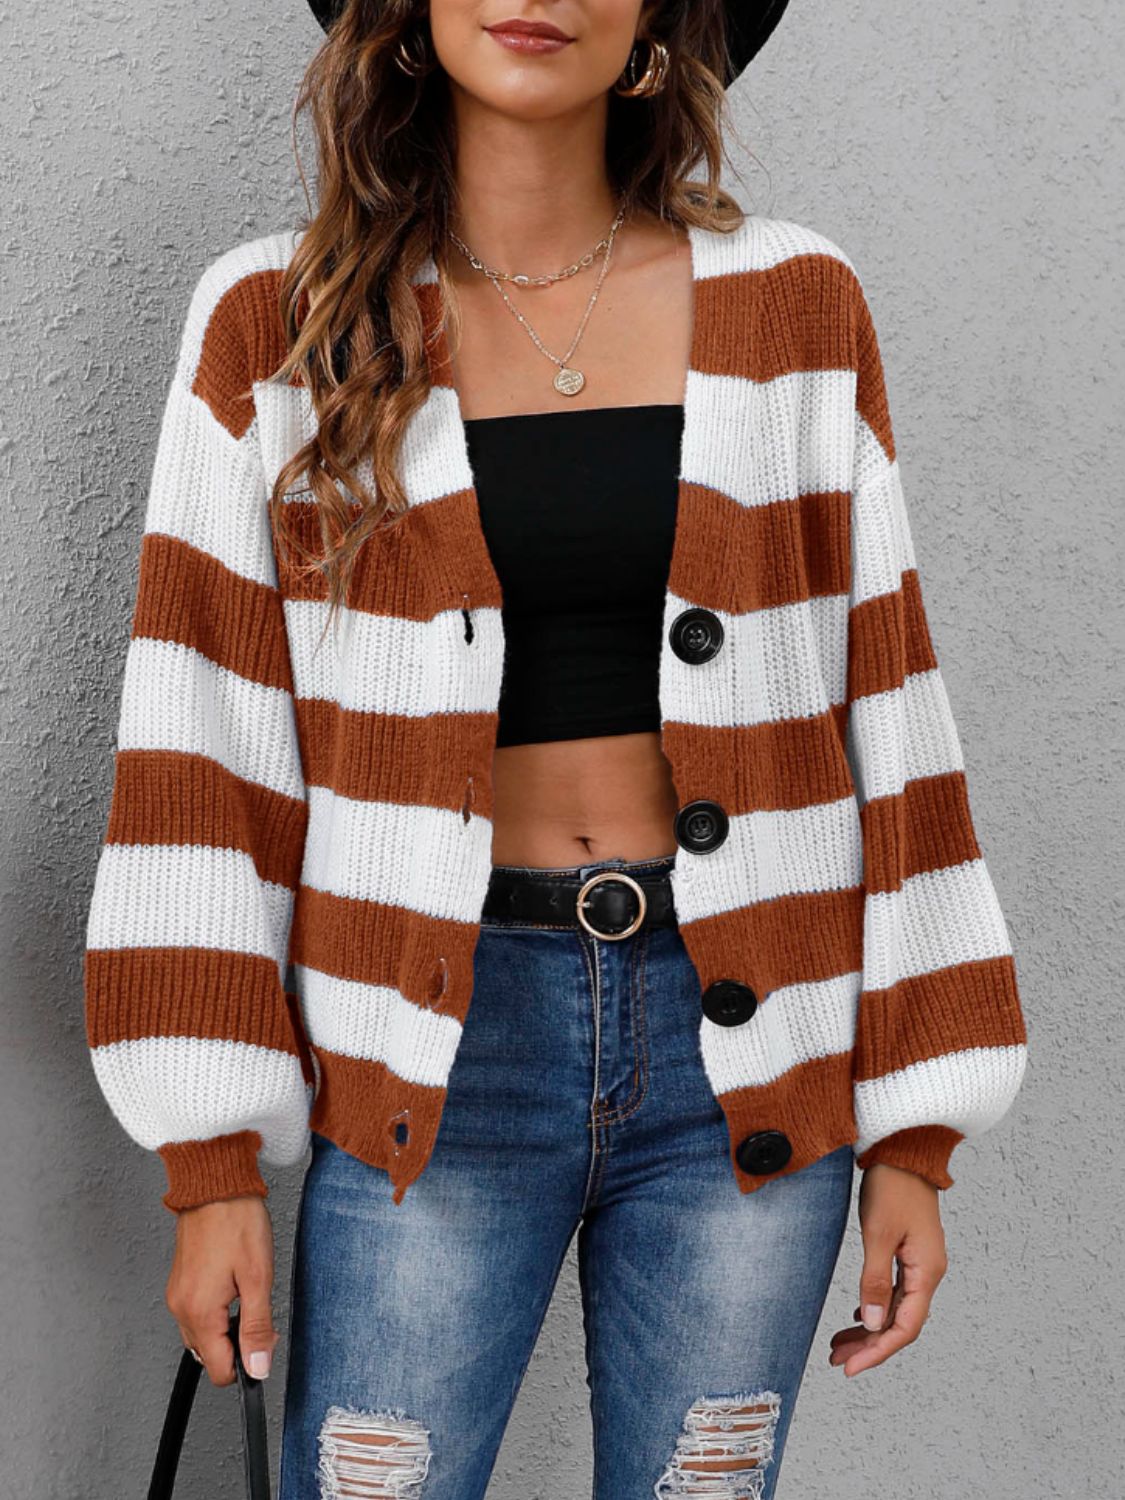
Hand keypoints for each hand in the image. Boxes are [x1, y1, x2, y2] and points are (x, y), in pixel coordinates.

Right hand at [165, 1196, 278, 1387]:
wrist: (216, 1185)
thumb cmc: (237, 1222)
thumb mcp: (258, 1278)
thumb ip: (257, 1327)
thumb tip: (257, 1367)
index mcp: (199, 1313)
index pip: (219, 1370)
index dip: (247, 1363)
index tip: (264, 1338)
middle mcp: (181, 1309)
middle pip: (209, 1355)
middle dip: (237, 1344)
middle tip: (260, 1309)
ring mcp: (177, 1295)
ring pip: (202, 1336)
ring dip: (226, 1328)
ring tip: (246, 1294)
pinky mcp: (180, 1283)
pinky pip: (197, 1314)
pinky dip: (216, 1312)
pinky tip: (232, 1287)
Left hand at [828, 1162, 947, 1376]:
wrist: (903, 1150)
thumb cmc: (892, 1186)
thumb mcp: (877, 1234)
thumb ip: (874, 1280)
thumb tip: (873, 1324)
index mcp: (926, 1272)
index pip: (904, 1327)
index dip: (877, 1351)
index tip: (851, 1368)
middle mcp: (928, 1272)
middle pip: (900, 1322)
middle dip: (869, 1345)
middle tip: (837, 1360)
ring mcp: (920, 1262)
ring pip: (896, 1308)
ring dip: (870, 1327)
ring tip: (840, 1343)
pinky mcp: (910, 1251)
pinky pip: (895, 1290)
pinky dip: (875, 1305)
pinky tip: (858, 1312)